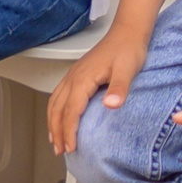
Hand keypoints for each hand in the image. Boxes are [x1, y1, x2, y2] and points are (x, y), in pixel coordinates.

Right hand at [49, 24, 149, 155]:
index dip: (69, 131)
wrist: (127, 32)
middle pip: (58, 109)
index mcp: (83, 79)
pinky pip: (59, 95)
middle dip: (57, 131)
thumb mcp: (128, 69)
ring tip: (55, 141)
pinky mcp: (76, 74)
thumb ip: (119, 87)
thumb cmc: (128, 49)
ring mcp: (73, 75)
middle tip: (60, 150)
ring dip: (52, 123)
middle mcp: (74, 77)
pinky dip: (55, 111)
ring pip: (54, 102)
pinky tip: (58, 118)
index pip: (71, 111)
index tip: (71, 147)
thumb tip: (112, 105)